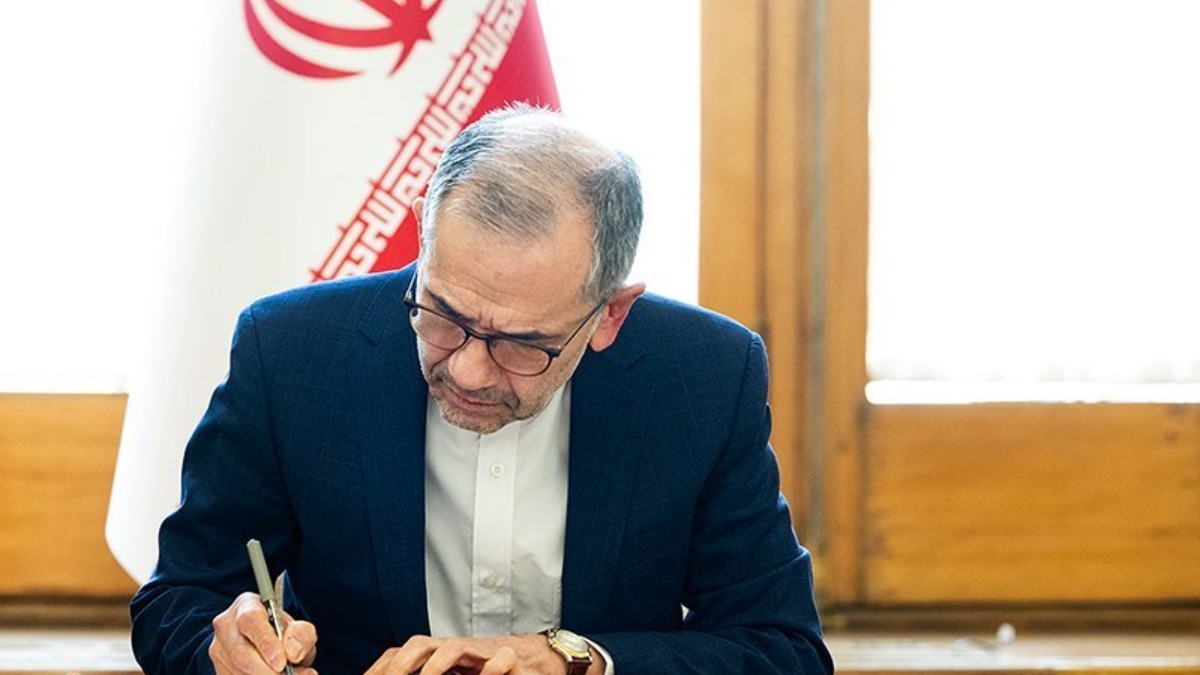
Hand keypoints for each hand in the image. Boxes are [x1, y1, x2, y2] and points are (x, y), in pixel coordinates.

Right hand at [209, 591, 317, 673]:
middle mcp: (226, 627)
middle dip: (266, 671)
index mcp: (246, 605)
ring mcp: (219, 651)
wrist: (267, 645)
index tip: (282, 662)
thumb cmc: (282, 633)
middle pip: (241, 653)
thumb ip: (301, 634)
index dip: (266, 643)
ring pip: (237, 672)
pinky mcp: (219, 671)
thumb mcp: (298, 628)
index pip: (250, 621)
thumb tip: (293, 652)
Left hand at [364, 633, 604, 674]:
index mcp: (440, 655)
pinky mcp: (511, 659)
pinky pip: (501, 659)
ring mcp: (483, 652)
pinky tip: (485, 674)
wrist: (542, 660)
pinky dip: (491, 669)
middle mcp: (458, 650)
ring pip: (454, 647)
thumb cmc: (494, 670)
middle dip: (401, 663)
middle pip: (421, 645)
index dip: (382, 667)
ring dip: (436, 664)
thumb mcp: (460, 674)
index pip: (403, 654)